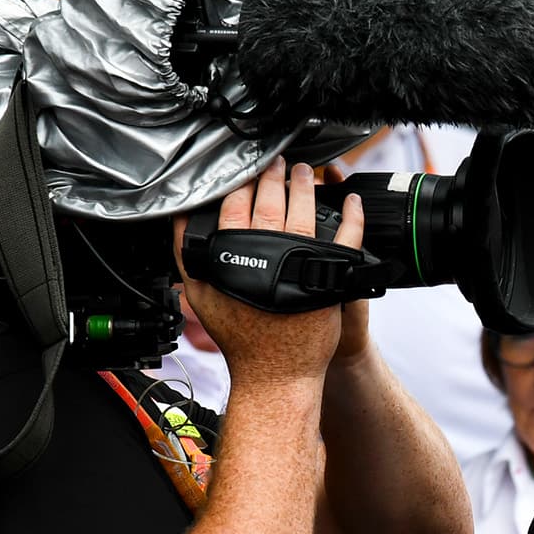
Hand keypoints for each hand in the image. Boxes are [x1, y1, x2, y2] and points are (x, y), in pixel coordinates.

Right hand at [171, 157, 366, 386]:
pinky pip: (346, 237)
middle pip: (271, 202)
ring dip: (306, 186)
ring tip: (305, 171)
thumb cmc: (241, 338)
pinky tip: (352, 200)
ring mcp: (302, 263)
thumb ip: (189, 254)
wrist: (276, 372)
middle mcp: (268, 254)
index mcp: (236, 254)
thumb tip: (181, 219)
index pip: (237, 205)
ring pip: (305, 212)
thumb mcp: (201, 295)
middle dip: (275, 175)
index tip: (249, 167)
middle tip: (278, 160)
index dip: (243, 182)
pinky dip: (352, 216)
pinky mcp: (331, 276)